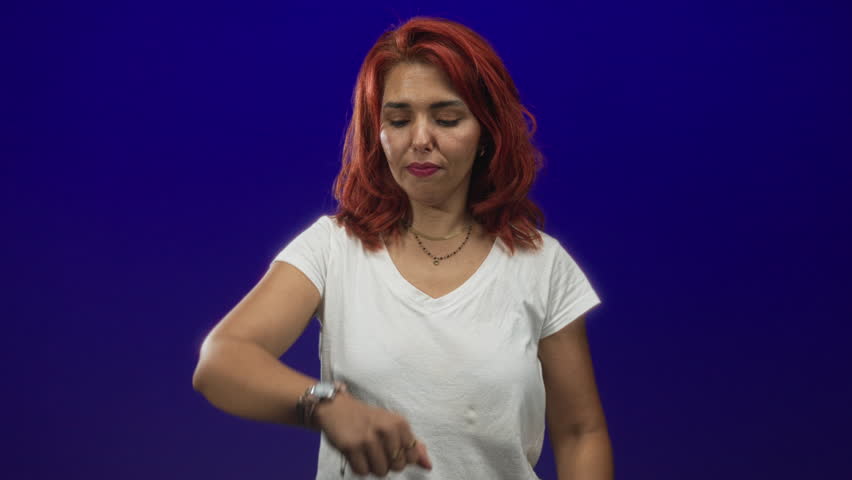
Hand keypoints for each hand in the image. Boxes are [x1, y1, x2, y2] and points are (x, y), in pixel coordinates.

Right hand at [314, 392, 432, 476]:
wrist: (337, 408)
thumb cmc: (369, 419)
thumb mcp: (393, 425)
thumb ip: (413, 445)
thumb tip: (428, 465)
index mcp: (399, 423)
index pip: (412, 457)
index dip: (401, 457)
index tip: (391, 448)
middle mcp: (386, 429)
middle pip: (397, 466)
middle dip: (387, 463)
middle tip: (377, 450)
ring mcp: (368, 438)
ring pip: (380, 471)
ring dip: (372, 466)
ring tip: (366, 452)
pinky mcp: (351, 446)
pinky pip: (362, 472)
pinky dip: (359, 467)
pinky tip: (356, 454)